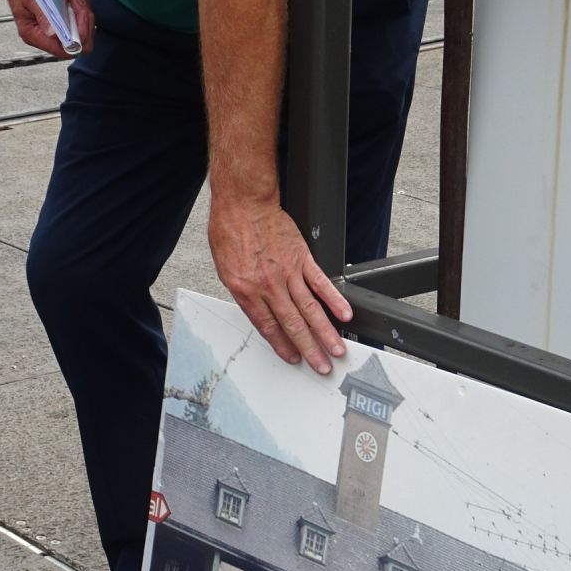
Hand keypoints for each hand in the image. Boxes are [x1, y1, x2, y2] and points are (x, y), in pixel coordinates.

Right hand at [0, 0, 93, 59]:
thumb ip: (43, 16)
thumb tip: (53, 33)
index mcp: (33, 34)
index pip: (61, 50)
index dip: (76, 40)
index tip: (80, 23)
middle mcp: (46, 34)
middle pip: (77, 40)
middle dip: (82, 20)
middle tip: (76, 1)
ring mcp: (55, 26)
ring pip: (82, 27)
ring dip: (81, 9)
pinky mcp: (62, 17)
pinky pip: (80, 16)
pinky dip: (79, 4)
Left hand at [208, 197, 352, 373]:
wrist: (244, 204)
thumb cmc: (230, 232)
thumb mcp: (226, 269)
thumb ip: (245, 292)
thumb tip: (259, 311)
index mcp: (247, 291)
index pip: (268, 327)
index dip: (282, 346)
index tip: (294, 358)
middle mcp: (269, 286)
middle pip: (293, 324)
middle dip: (309, 349)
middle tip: (322, 366)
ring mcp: (288, 273)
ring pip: (310, 309)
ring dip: (325, 333)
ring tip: (337, 349)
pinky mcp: (303, 258)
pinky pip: (321, 283)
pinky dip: (334, 300)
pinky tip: (345, 314)